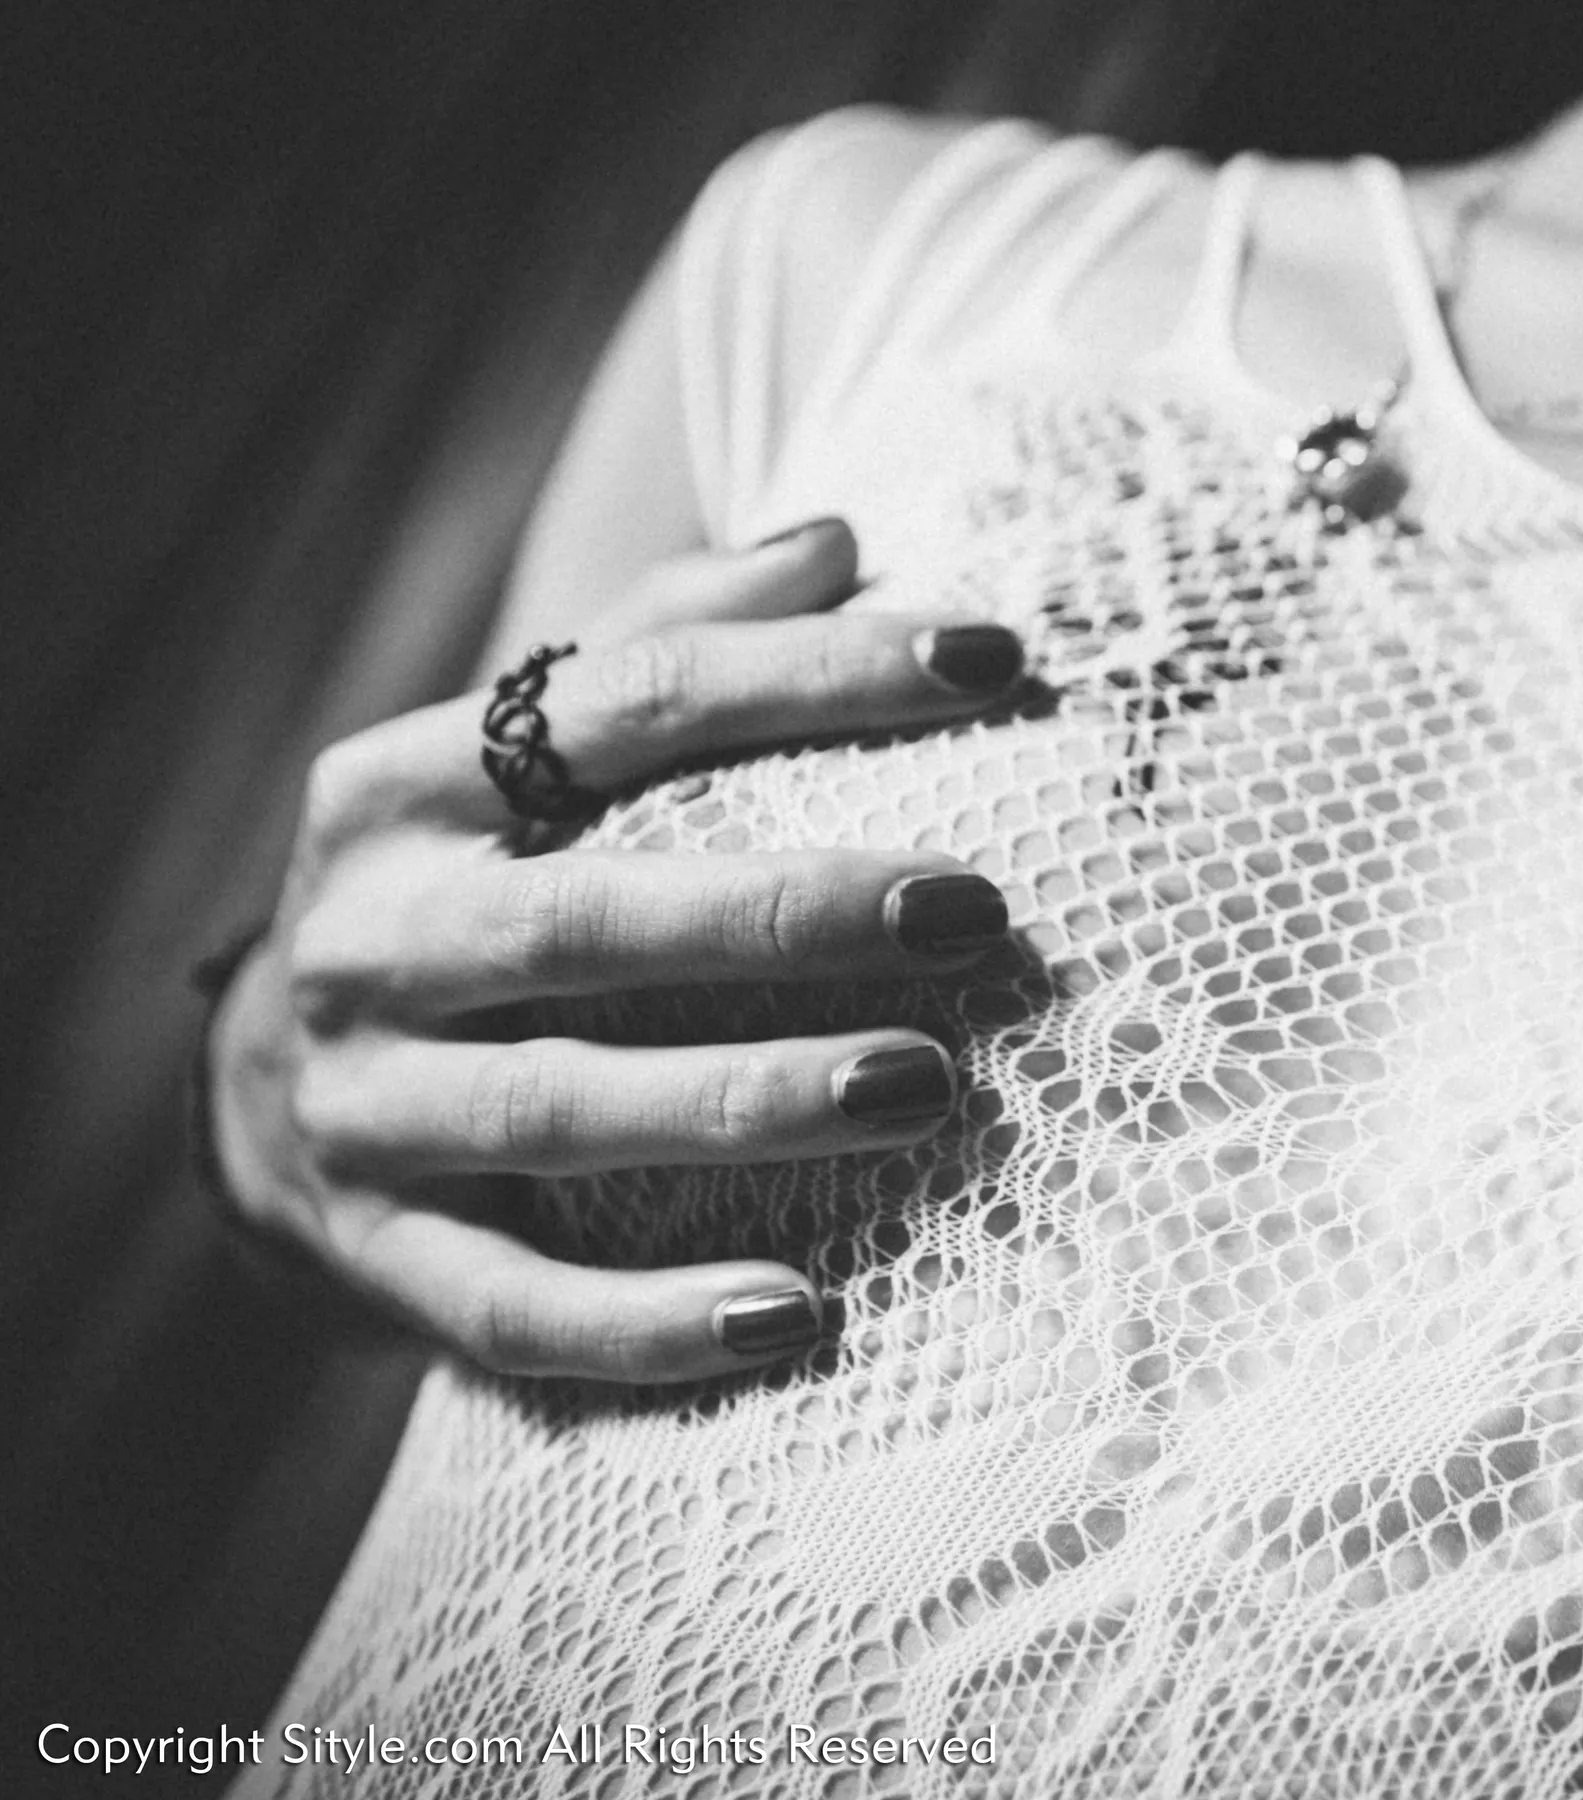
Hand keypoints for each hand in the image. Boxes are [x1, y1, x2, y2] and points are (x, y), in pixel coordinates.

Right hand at [206, 520, 1027, 1382]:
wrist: (260, 1102)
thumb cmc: (468, 892)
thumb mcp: (522, 760)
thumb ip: (664, 644)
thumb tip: (835, 541)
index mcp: (408, 785)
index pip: (631, 703)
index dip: (815, 673)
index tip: (994, 659)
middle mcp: (368, 937)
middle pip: (594, 917)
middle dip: (791, 911)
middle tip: (974, 907)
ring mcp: (362, 1106)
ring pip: (565, 1108)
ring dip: (749, 1100)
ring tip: (925, 1088)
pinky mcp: (376, 1255)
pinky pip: (517, 1305)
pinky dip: (652, 1323)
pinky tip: (800, 1316)